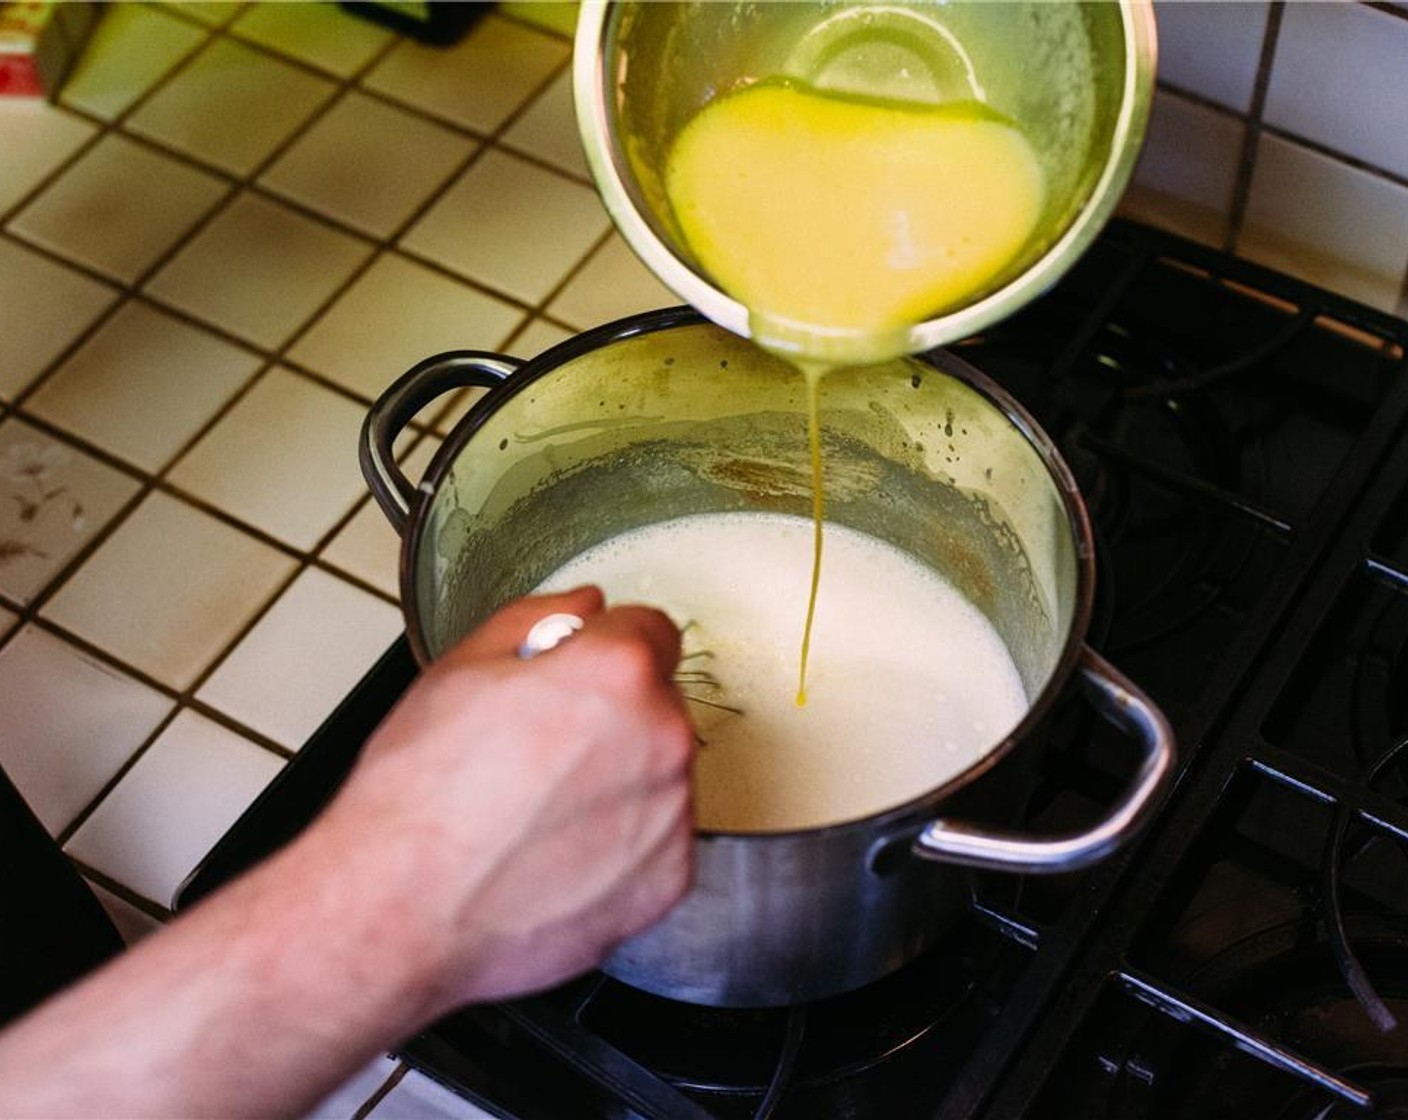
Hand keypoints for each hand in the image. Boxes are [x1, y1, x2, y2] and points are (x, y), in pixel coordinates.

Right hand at [317, 587, 696, 1011]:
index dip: (605, 648)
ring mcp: (671, 815)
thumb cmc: (418, 795)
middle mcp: (663, 737)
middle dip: (612, 718)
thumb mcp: (460, 668)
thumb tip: (585, 606)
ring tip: (539, 815)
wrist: (399, 909)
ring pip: (658, 776)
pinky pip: (656, 845)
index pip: (651, 630)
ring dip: (618, 783)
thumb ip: (537, 619)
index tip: (580, 675)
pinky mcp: (667, 881)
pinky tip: (556, 857)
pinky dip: (619, 850)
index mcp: (618, 672)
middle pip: (656, 705)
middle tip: (540, 753)